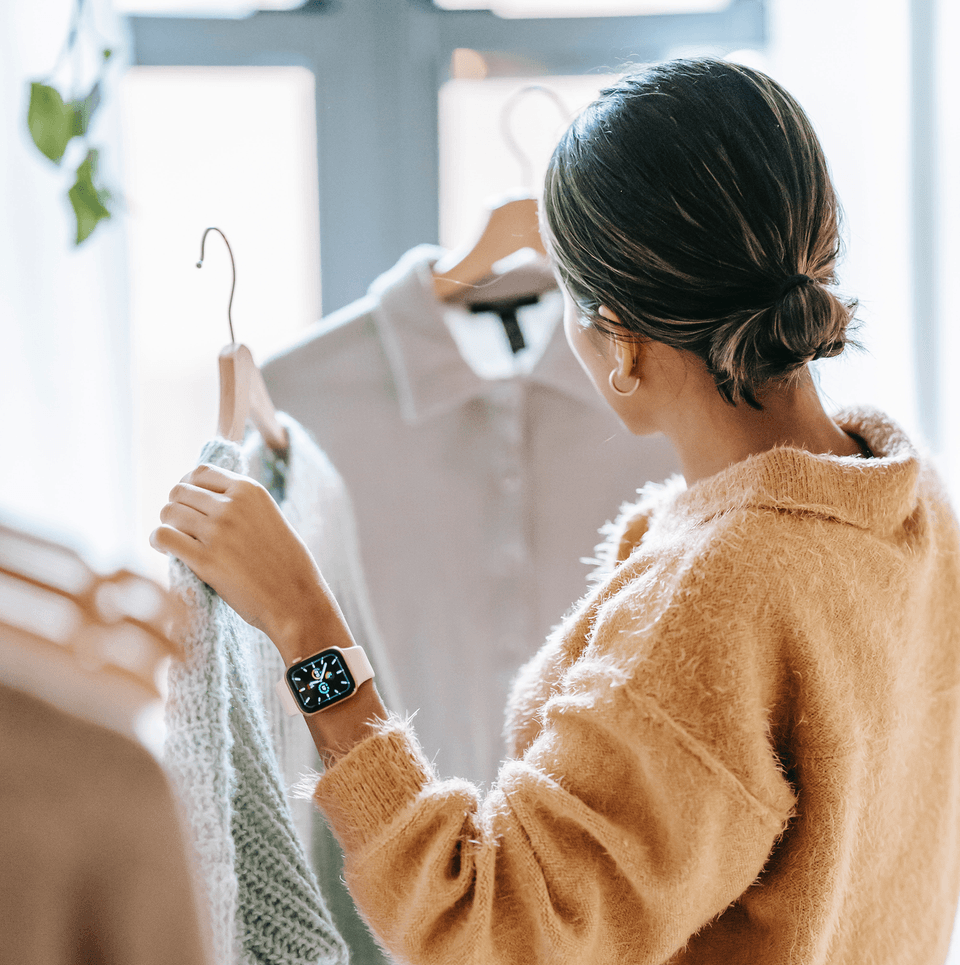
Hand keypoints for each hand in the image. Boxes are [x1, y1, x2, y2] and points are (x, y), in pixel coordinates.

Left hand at [150, 463, 352, 659]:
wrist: (296, 599)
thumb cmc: (285, 563)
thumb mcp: (269, 517)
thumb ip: (241, 504)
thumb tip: (205, 498)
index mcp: (250, 490)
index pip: (201, 472)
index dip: (189, 486)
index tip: (189, 502)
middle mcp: (232, 505)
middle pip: (179, 491)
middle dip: (176, 507)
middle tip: (181, 526)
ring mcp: (218, 531)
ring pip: (168, 512)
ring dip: (167, 525)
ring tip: (174, 540)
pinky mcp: (205, 560)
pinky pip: (164, 537)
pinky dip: (159, 541)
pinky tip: (166, 550)